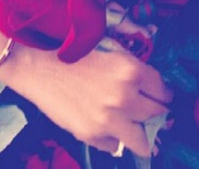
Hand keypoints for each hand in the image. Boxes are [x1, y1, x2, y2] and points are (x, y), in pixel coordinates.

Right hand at [0, 42, 172, 157]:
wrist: (36, 63)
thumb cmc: (71, 53)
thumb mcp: (110, 52)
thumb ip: (132, 72)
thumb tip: (151, 92)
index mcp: (131, 69)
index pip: (163, 91)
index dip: (162, 94)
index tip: (160, 98)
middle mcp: (125, 96)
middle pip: (157, 114)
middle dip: (155, 113)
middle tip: (149, 112)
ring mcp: (109, 118)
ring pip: (142, 140)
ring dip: (140, 134)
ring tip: (135, 130)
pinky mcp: (91, 134)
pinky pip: (114, 146)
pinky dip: (112, 139)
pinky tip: (104, 127)